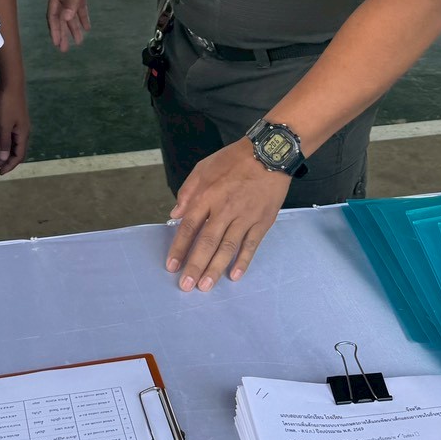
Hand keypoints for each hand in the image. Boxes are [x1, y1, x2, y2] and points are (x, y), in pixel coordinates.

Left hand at [0, 81, 29, 172]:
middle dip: (7, 160)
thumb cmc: (7, 105)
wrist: (12, 85)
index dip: (10, 165)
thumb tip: (4, 158)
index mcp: (23, 134)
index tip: (0, 172)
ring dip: (4, 151)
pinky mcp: (14, 120)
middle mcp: (24, 132)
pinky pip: (10, 136)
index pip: (19, 156)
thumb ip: (4, 142)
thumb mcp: (4, 125)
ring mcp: (19, 125)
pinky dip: (3, 142)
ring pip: (13, 144)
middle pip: (17, 151)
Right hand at [47, 0, 103, 51]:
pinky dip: (82, 17)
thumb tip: (65, 19)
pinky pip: (78, 7)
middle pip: (60, 17)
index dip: (55, 30)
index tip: (56, 43)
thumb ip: (72, 1)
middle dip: (62, 33)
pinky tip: (86, 27)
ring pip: (70, 14)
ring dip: (73, 27)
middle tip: (64, 49)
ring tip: (78, 42)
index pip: (53, 15)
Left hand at [165, 139, 289, 291]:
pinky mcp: (262, 221)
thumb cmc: (233, 159)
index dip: (179, 248)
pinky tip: (234, 276)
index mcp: (207, 196)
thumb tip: (175, 215)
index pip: (189, 227)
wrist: (269, 153)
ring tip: (206, 286)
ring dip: (215, 268)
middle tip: (187, 286)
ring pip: (228, 247)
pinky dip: (243, 261)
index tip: (171, 266)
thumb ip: (187, 192)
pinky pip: (251, 245)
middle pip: (207, 242)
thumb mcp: (203, 168)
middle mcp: (224, 209)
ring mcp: (245, 217)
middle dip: (195, 266)